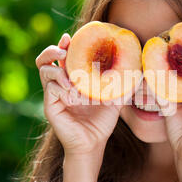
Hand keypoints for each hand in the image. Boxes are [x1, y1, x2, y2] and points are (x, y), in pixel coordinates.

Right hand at [36, 33, 122, 172]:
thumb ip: (122, 84)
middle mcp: (60, 84)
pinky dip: (61, 86)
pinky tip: (73, 94)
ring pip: (44, 70)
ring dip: (57, 69)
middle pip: (46, 59)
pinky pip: (50, 88)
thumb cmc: (101, 122)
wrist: (93, 144)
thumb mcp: (115, 99)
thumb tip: (138, 70)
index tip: (70, 37)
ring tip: (71, 77)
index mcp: (72, 79)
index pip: (63, 57)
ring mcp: (54, 94)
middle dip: (53, 50)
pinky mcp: (51, 105)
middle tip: (64, 49)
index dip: (64, 44)